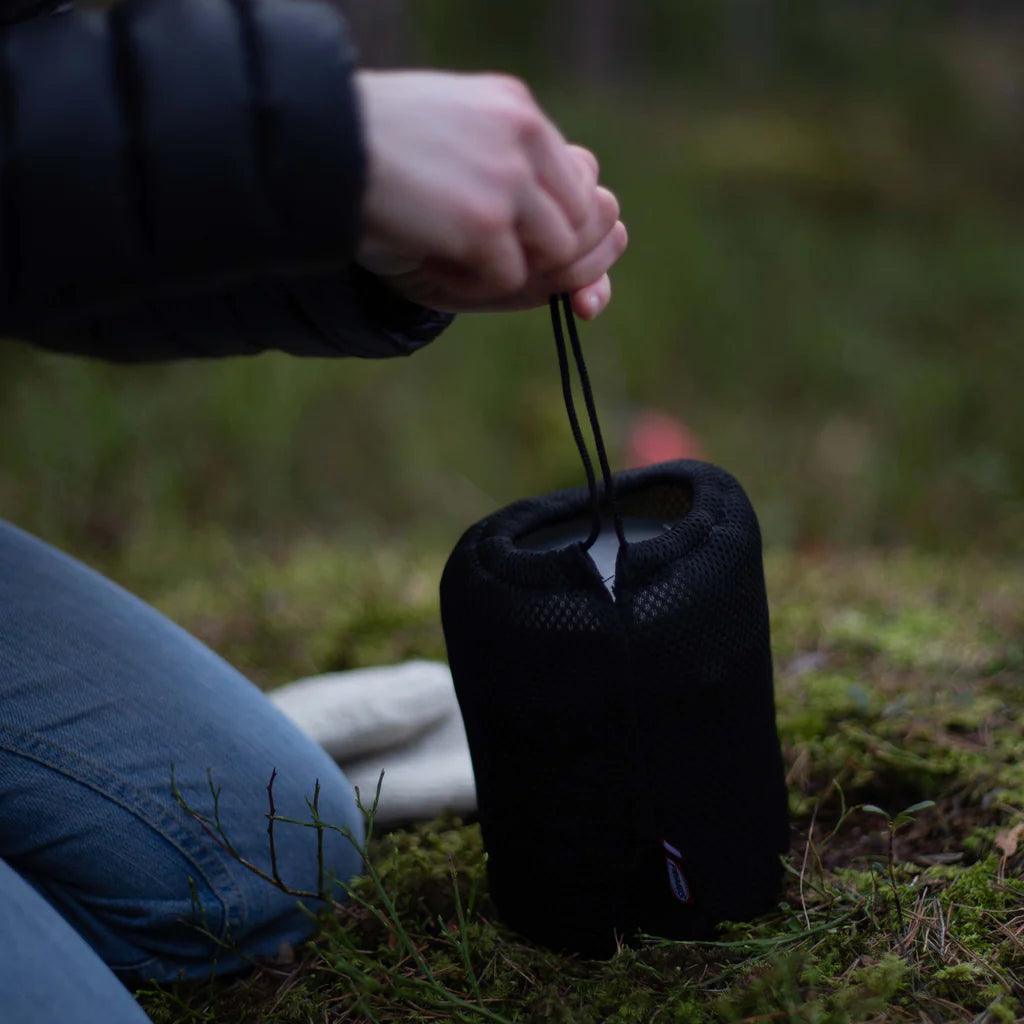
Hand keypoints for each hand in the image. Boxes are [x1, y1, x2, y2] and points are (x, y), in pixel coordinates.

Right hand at [354, 70, 626, 319]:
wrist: (317, 148)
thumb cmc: (371, 145)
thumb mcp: (451, 131)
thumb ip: (503, 158)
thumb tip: (562, 210)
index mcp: (516, 108)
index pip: (579, 178)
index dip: (564, 222)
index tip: (536, 247)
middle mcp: (523, 136)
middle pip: (579, 220)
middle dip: (551, 255)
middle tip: (496, 262)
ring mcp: (507, 180)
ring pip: (556, 253)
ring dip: (511, 270)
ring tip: (456, 258)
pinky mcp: (485, 224)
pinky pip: (510, 279)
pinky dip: (472, 286)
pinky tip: (430, 261)